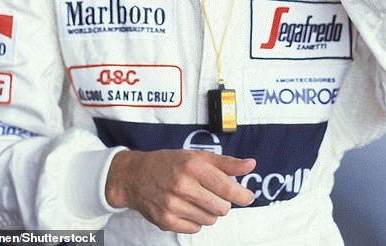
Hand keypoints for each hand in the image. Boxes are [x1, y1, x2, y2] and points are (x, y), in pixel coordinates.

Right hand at [105, 149, 255, 233]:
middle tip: (212, 192)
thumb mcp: (197, 156)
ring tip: (196, 198)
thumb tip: (251, 164)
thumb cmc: (169, 163)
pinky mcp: (166, 221)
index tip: (248, 196)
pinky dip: (196, 220)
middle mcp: (183, 185)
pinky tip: (186, 206)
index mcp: (193, 166)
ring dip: (209, 211)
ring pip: (210, 220)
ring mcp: (173, 205)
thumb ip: (226, 163)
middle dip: (223, 202)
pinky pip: (195, 229)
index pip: (227, 187)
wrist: (135, 176)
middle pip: (222, 208)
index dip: (242, 194)